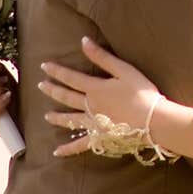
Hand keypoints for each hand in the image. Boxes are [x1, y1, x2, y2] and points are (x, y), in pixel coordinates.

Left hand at [39, 37, 159, 157]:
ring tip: (46, 116)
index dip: (57, 71)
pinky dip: (68, 149)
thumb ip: (102, 56)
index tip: (44, 65)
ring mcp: (93, 123)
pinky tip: (57, 152)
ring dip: (57, 117)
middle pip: (67, 97)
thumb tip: (83, 41)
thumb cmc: (142, 92)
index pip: (71, 78)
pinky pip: (80, 144)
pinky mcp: (99, 138)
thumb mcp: (123, 70)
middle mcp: (90, 106)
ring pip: (70, 120)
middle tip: (40, 85)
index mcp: (95, 88)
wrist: (152, 119)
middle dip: (53, 90)